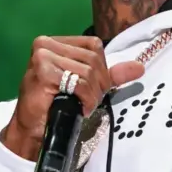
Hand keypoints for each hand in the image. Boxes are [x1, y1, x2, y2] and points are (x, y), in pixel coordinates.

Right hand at [0, 36, 144, 161]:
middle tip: (89, 101)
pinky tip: (79, 108)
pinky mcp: (43, 71)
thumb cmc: (55, 105)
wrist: (32, 129)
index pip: (94, 45)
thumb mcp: (85, 85)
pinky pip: (80, 82)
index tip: (93, 89)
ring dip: (92, 95)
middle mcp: (46, 43)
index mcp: (55, 41)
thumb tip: (139, 68)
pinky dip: (86, 99)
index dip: (101, 69)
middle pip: (93, 58)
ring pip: (88, 71)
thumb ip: (110, 74)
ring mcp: (43, 56)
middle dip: (99, 84)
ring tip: (83, 106)